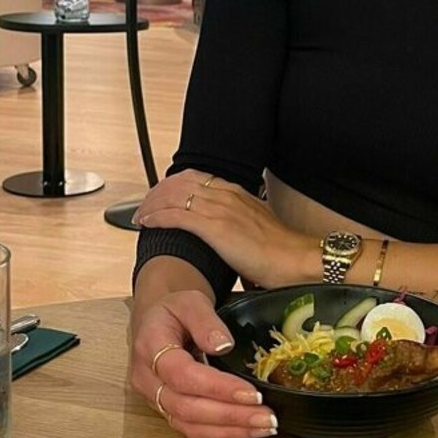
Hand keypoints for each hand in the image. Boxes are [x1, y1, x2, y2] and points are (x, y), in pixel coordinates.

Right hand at [131, 289, 277, 437]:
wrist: (155, 320)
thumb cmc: (173, 309)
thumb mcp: (190, 301)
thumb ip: (205, 321)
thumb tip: (224, 345)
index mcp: (150, 348)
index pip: (183, 375)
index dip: (218, 388)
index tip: (253, 393)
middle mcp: (147, 379)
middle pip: (187, 407)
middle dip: (231, 416)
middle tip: (268, 418)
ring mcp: (154, 398)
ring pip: (189, 424)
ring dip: (230, 430)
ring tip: (265, 427)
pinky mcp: (166, 410)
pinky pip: (192, 429)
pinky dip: (222, 433)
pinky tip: (249, 430)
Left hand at [133, 171, 315, 287]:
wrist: (296, 259)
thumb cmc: (282, 250)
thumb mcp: (257, 226)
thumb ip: (239, 224)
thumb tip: (228, 236)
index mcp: (236, 193)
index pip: (195, 178)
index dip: (172, 186)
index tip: (161, 197)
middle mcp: (225, 196)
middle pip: (179, 183)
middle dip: (157, 193)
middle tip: (144, 206)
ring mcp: (219, 210)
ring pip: (173, 195)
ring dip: (152, 204)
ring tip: (140, 215)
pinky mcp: (214, 227)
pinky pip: (176, 216)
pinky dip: (157, 217)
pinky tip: (147, 223)